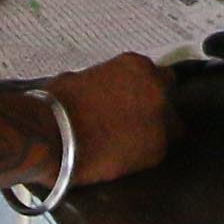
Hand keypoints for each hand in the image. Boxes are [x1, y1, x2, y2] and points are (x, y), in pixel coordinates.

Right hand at [51, 55, 172, 188]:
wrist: (53, 136)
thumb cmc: (57, 106)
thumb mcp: (81, 79)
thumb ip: (104, 82)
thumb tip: (102, 90)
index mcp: (136, 66)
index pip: (154, 75)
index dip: (142, 91)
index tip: (133, 101)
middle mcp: (156, 88)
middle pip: (168, 97)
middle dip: (154, 108)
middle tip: (133, 122)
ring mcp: (161, 118)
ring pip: (171, 127)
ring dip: (154, 133)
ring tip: (129, 143)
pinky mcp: (158, 148)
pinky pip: (158, 151)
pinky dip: (144, 155)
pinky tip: (125, 157)